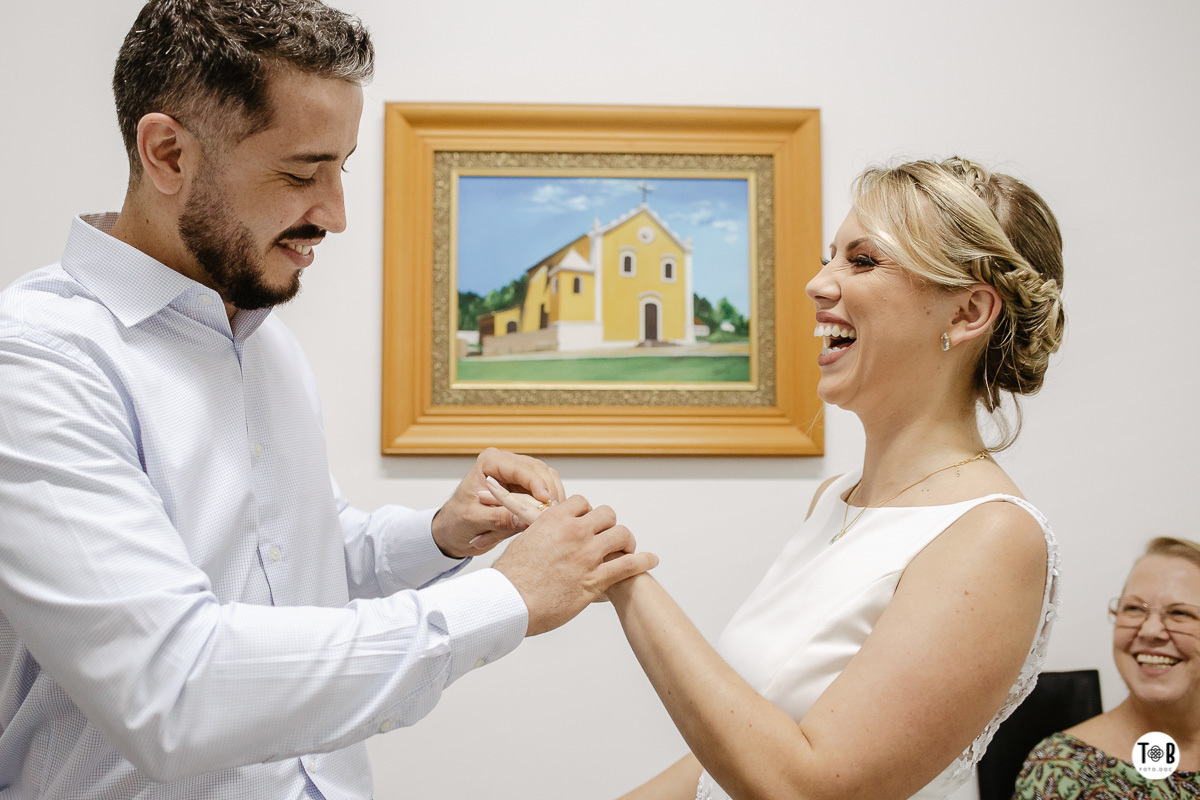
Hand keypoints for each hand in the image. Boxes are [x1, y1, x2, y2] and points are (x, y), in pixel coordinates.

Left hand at [432, 448, 566, 558]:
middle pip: (540, 472)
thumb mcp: (474, 521)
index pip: (521, 468)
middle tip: (551, 515)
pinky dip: (546, 508)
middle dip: (548, 493)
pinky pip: (546, 496)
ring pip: (548, 482)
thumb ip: (499, 519)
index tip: (545, 500)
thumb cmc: (456, 521)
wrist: (453, 531)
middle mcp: (507, 464)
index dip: (537, 483)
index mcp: (490, 462)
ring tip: (546, 520)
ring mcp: (519, 476)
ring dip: (549, 501)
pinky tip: (541, 521)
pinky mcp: (527, 490)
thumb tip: (524, 519)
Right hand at [490, 492, 658, 636]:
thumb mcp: (522, 543)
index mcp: (554, 520)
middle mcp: (574, 532)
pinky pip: (629, 565)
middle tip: (607, 537)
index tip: (586, 521)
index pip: (581, 502)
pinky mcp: (596, 579)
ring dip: (626, 541)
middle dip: (608, 524)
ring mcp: (588, 555)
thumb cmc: (509, 578)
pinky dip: (643, 561)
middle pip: (607, 515)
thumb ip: (539, 533)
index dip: (586, 512)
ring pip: (621, 535)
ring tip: (627, 549)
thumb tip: (542, 533)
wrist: (509, 602)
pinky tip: (650, 560)